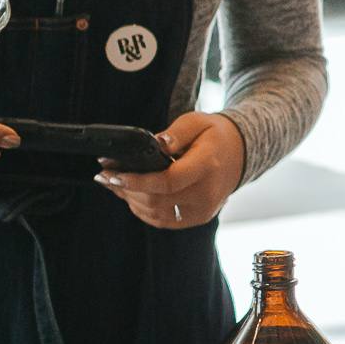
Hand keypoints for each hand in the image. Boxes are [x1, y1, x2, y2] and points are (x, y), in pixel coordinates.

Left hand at [95, 112, 244, 228]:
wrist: (241, 154)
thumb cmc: (214, 135)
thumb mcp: (197, 122)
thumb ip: (175, 133)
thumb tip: (154, 143)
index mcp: (207, 167)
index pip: (167, 181)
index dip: (136, 181)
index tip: (112, 173)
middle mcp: (207, 194)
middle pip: (157, 201)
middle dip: (125, 189)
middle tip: (103, 176)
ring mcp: (203, 210)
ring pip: (156, 214)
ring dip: (130, 200)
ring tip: (113, 184)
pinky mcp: (198, 218)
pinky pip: (164, 221)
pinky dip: (143, 210)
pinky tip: (132, 196)